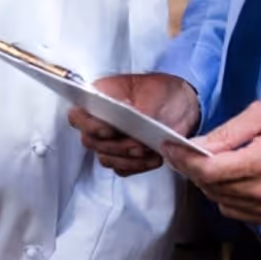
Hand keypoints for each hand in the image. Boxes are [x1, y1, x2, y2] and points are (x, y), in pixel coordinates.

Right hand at [69, 73, 200, 175]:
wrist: (182, 104)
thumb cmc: (162, 90)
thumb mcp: (154, 90)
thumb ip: (140, 105)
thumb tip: (131, 115)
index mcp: (99, 98)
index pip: (78, 115)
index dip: (89, 125)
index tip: (111, 130)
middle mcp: (100, 121)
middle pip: (90, 141)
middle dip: (114, 146)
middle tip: (137, 143)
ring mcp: (111, 140)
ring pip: (105, 157)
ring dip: (126, 157)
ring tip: (148, 150)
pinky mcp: (125, 156)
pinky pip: (122, 168)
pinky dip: (137, 166)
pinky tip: (154, 158)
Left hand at [167, 100, 260, 226]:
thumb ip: (228, 132)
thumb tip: (198, 145)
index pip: (210, 170)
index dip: (184, 160)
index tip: (170, 148)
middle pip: (211, 187)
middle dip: (191, 169)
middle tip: (184, 154)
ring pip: (219, 201)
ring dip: (207, 184)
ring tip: (208, 165)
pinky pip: (235, 212)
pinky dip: (224, 197)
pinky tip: (229, 180)